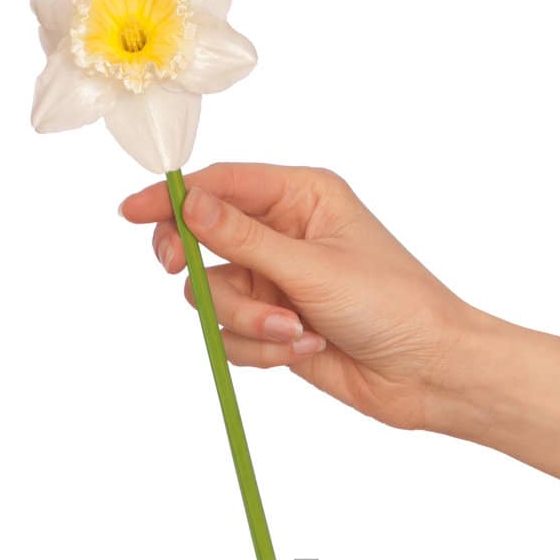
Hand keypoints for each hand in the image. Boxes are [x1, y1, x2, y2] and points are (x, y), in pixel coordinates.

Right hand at [119, 162, 490, 430]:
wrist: (428, 373)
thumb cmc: (393, 306)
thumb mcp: (312, 267)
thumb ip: (243, 238)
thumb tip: (188, 203)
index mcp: (301, 196)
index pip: (220, 186)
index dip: (172, 199)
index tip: (131, 213)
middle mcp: (284, 234)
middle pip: (202, 242)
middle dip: (201, 268)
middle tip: (180, 273)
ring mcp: (277, 283)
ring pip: (215, 297)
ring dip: (249, 323)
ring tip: (297, 332)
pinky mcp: (276, 327)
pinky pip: (232, 337)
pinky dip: (262, 350)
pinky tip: (306, 350)